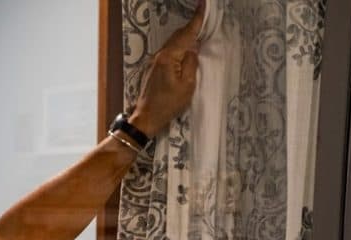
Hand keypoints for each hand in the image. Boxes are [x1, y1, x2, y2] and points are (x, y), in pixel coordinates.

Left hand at [130, 1, 204, 136]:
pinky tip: (186, 48)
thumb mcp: (187, 85)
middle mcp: (159, 56)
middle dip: (192, 26)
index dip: (197, 19)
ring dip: (185, 36)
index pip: (186, 34)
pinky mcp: (154, 68)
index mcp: (169, 57)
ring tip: (198, 31)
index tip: (203, 4)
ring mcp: (155, 62)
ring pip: (173, 43)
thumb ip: (191, 63)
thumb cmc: (168, 105)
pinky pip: (169, 51)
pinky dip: (179, 46)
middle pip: (178, 36)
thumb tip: (193, 48)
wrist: (146, 118)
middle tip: (205, 17)